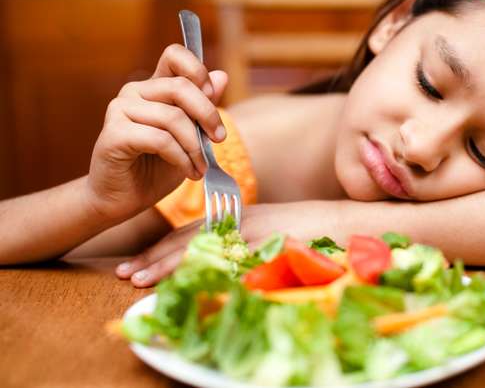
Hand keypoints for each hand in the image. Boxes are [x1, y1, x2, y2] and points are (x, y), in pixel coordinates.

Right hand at [85, 44, 228, 222]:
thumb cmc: (157, 167)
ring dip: (195, 147)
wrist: (124, 199)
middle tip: (219, 139)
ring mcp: (120, 110)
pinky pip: (160, 139)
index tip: (213, 97)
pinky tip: (188, 172)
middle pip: (180, 86)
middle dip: (208, 114)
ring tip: (200, 167)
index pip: (175, 55)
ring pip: (173, 117)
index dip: (198, 70)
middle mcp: (135, 92)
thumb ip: (202, 108)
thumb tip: (221, 76)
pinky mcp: (114, 133)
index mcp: (154, 87)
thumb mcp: (190, 136)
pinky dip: (181, 158)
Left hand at [116, 200, 345, 286]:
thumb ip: (250, 245)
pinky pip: (227, 253)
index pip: (193, 231)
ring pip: (199, 244)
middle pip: (187, 236)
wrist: (347, 221)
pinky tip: (182, 277)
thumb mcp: (276, 235)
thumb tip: (228, 263)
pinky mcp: (264, 237)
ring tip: (138, 280)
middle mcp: (240, 218)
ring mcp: (251, 227)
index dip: (162, 247)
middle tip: (124, 273)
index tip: (137, 264)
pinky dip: (203, 264)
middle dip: (153, 256)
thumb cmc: (315, 231)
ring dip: (166, 262)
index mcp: (240, 216)